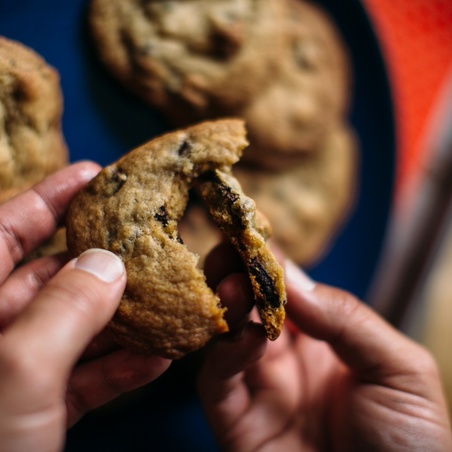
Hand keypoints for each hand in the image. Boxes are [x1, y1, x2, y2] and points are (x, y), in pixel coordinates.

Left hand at [0, 163, 170, 451]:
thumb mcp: (19, 372)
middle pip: (49, 277)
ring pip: (73, 327)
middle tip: (147, 239)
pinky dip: (118, 366)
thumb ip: (66, 310)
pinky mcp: (34, 411)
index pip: (5, 229)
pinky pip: (82, 376)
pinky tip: (157, 356)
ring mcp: (12, 373)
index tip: (95, 174)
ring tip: (165, 297)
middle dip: (100, 259)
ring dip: (122, 317)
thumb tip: (110, 263)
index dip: (49, 197)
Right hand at [198, 244, 451, 450]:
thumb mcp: (399, 371)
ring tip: (235, 286)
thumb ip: (348, 319)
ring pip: (224, 337)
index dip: (269, 260)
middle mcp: (285, 357)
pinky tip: (247, 338)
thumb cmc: (413, 446)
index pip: (286, 288)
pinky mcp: (238, 423)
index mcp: (323, 338)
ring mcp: (260, 388)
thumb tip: (292, 278)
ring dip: (225, 306)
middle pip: (246, 305)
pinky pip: (217, 382)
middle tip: (229, 251)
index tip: (255, 233)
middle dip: (233, 273)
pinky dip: (225, 354)